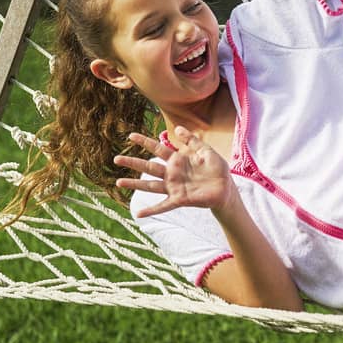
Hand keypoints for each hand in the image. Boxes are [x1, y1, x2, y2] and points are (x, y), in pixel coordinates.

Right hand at [115, 127, 234, 217]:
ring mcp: (174, 187)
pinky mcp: (180, 199)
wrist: (226, 187)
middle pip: (148, 166)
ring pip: (150, 185)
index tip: (130, 136)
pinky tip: (138, 214)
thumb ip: (192, 140)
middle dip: (132, 163)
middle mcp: (172, 173)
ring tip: (118, 183)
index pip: (158, 148)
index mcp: (178, 159)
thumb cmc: (216, 168)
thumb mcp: (205, 150)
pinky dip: (151, 210)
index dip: (144, 142)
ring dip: (135, 185)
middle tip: (116, 159)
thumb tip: (177, 128)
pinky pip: (163, 205)